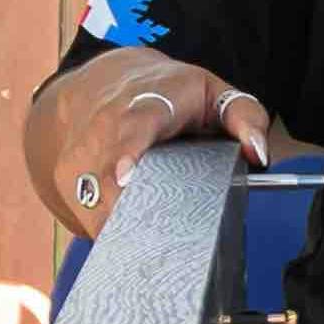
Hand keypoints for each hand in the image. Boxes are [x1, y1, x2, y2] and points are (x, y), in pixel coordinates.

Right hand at [58, 54, 282, 229]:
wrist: (104, 80)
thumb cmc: (168, 93)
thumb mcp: (213, 93)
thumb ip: (244, 116)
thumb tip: (258, 154)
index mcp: (147, 101)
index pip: (132, 124)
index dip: (126, 151)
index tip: (123, 177)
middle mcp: (105, 124)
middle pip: (105, 170)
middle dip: (122, 205)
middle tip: (148, 236)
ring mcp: (80, 150)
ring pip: (89, 197)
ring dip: (115, 223)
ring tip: (144, 243)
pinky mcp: (65, 174)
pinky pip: (82, 212)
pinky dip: (105, 230)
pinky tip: (128, 238)